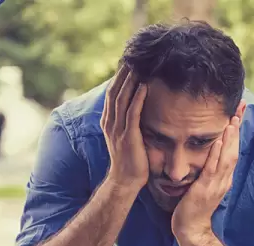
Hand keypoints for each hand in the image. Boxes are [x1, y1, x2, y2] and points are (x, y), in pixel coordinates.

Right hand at [100, 64, 148, 190]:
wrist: (126, 180)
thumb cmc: (130, 159)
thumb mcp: (126, 135)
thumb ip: (128, 120)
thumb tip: (138, 106)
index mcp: (108, 121)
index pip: (112, 93)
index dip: (119, 77)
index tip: (128, 62)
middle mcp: (110, 123)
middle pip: (115, 91)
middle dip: (123, 73)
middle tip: (133, 56)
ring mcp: (118, 130)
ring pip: (122, 99)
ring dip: (130, 81)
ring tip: (138, 65)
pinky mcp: (128, 137)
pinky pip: (132, 113)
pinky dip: (138, 98)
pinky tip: (145, 86)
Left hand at [171, 101, 245, 239]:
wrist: (191, 229)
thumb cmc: (194, 207)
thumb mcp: (204, 185)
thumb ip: (208, 170)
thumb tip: (207, 156)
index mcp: (224, 177)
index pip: (233, 149)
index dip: (237, 131)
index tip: (239, 112)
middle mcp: (224, 179)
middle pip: (235, 149)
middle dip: (238, 128)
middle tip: (242, 107)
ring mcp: (216, 184)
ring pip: (227, 157)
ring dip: (231, 137)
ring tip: (233, 119)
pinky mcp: (205, 189)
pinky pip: (213, 168)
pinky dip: (217, 154)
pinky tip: (219, 141)